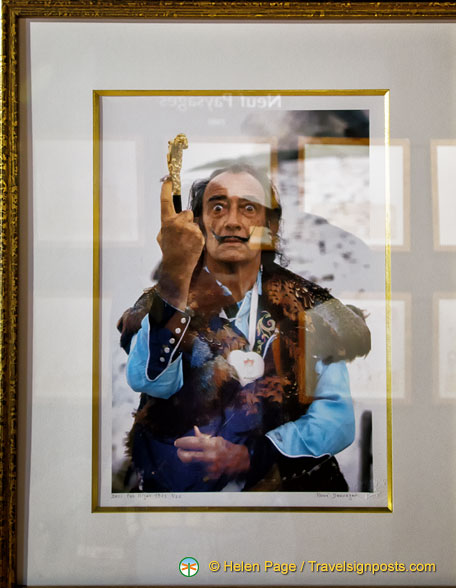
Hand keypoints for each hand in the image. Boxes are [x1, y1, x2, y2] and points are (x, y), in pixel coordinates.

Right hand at [157, 179, 204, 308]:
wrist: (177, 266)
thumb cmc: (170, 252)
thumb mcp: (162, 237)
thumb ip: (168, 225)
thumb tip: (173, 219)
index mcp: (166, 222)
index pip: (166, 202)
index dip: (166, 189)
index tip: (168, 179)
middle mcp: (176, 223)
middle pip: (186, 213)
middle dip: (186, 220)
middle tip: (183, 235)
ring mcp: (187, 228)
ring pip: (194, 221)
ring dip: (192, 229)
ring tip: (187, 242)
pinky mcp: (197, 234)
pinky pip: (199, 230)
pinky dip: (197, 237)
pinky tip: (192, 245)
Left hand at [174, 426, 249, 478]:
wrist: (242, 460)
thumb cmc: (229, 447)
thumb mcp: (217, 439)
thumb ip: (204, 437)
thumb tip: (194, 429)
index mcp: (209, 444)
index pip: (190, 443)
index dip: (181, 442)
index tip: (177, 443)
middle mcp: (208, 455)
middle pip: (187, 456)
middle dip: (180, 453)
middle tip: (178, 450)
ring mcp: (209, 466)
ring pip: (192, 463)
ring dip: (187, 458)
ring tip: (186, 454)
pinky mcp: (211, 473)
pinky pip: (201, 469)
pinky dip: (199, 465)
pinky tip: (200, 462)